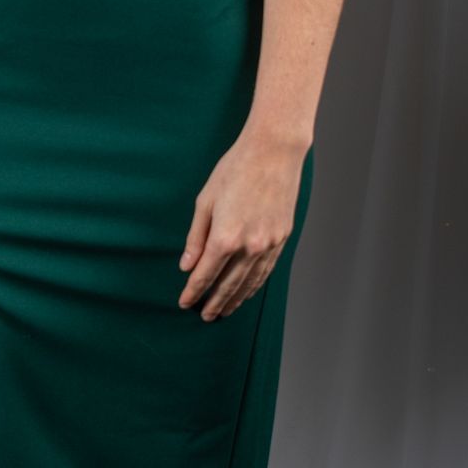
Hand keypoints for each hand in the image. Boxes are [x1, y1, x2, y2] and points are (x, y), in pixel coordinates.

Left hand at [178, 130, 302, 319]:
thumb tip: (186, 266)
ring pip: (250, 282)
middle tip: (205, 315)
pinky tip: (248, 292)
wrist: (273, 152)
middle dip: (214, 302)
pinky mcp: (282, 238)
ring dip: (236, 299)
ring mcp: (269, 244)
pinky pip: (266, 270)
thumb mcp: (205, 201)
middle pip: (228, 284)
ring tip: (225, 311)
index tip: (185, 303)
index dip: (194, 291)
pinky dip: (255, 285)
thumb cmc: (234, 170)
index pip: (205, 274)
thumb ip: (196, 237)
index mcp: (225, 236)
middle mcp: (249, 246)